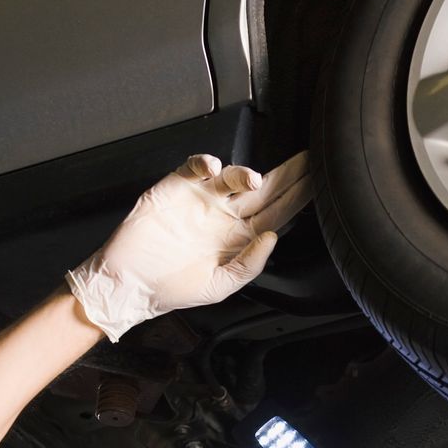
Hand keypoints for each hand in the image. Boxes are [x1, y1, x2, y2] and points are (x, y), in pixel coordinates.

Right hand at [66, 150, 313, 341]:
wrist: (129, 282)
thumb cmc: (172, 288)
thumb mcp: (220, 286)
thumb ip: (249, 265)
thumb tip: (273, 238)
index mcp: (239, 238)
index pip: (276, 213)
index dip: (297, 198)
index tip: (318, 184)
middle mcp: (225, 215)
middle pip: (264, 189)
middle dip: (287, 174)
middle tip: (309, 159)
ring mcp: (202, 199)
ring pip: (233, 176)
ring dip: (245, 173)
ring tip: (252, 180)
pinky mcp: (177, 186)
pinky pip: (196, 167)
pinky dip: (205, 162)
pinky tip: (213, 168)